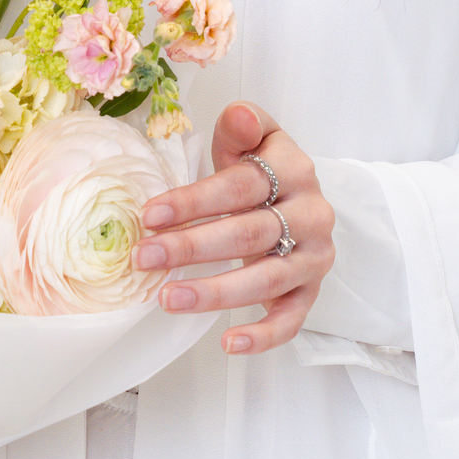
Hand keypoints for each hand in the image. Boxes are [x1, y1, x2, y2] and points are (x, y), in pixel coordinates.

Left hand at [131, 101, 334, 355]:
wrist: (301, 199)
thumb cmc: (264, 169)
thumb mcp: (254, 138)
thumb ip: (243, 125)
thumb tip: (238, 115)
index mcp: (294, 170)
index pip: (240, 186)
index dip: (194, 200)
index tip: (149, 215)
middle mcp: (311, 214)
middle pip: (248, 233)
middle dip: (192, 247)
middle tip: (144, 258)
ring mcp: (314, 256)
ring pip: (267, 279)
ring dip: (215, 292)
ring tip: (168, 297)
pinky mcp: (312, 291)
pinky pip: (292, 319)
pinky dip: (263, 335)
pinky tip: (228, 342)